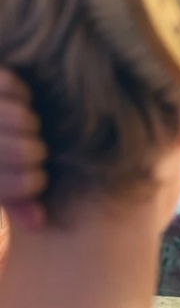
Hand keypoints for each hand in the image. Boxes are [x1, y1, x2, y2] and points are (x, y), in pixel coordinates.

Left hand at [0, 70, 46, 227]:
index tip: (36, 178)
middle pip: (25, 152)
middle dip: (34, 153)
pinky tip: (16, 101)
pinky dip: (20, 94)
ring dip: (29, 123)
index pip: (19, 185)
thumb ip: (12, 201)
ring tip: (24, 127)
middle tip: (32, 151)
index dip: (33, 184)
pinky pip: (12, 85)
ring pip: (22, 119)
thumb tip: (40, 223)